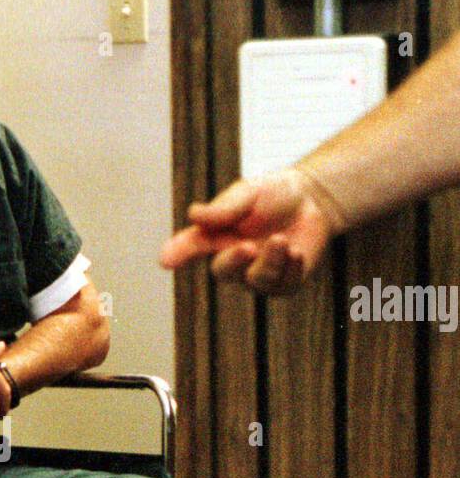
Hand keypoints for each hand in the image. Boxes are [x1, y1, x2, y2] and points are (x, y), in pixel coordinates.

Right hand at [160, 168, 335, 294]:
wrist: (312, 200)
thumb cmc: (272, 195)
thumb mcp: (248, 193)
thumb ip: (224, 208)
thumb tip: (194, 214)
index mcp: (216, 236)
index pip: (192, 246)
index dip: (177, 253)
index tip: (165, 261)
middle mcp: (233, 259)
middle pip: (223, 271)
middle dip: (234, 261)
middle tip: (248, 246)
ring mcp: (258, 275)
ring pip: (258, 280)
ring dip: (271, 261)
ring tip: (282, 239)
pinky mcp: (284, 283)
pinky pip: (283, 285)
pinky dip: (290, 267)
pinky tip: (297, 252)